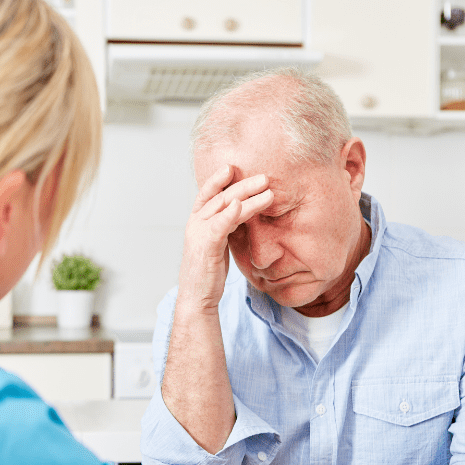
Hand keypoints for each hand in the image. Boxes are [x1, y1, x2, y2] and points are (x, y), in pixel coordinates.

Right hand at [177, 165, 272, 310]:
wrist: (197, 297)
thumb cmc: (208, 273)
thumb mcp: (217, 244)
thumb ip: (225, 226)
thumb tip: (242, 213)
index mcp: (197, 222)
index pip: (207, 194)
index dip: (219, 179)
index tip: (233, 167)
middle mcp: (195, 223)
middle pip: (220, 196)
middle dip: (242, 184)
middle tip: (265, 177)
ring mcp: (199, 233)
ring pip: (224, 207)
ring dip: (247, 196)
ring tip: (268, 191)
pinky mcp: (206, 246)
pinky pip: (219, 225)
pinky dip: (230, 213)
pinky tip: (242, 205)